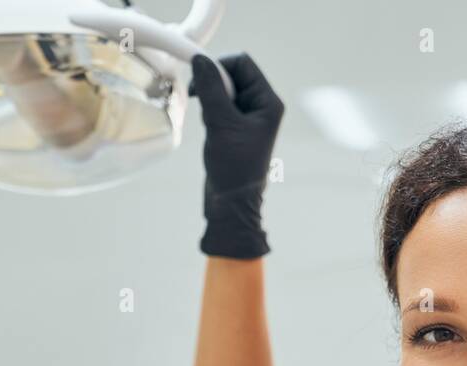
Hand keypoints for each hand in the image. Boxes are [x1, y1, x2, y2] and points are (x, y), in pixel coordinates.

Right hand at [187, 52, 283, 258]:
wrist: (231, 203)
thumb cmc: (234, 169)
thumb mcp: (221, 124)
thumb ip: (211, 90)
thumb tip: (200, 61)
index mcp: (268, 103)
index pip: (243, 64)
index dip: (220, 65)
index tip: (199, 79)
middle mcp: (261, 107)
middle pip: (233, 74)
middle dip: (213, 82)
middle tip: (198, 97)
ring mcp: (248, 117)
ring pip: (224, 89)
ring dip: (209, 97)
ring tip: (206, 119)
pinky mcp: (235, 127)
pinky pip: (219, 104)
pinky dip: (209, 108)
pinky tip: (207, 125)